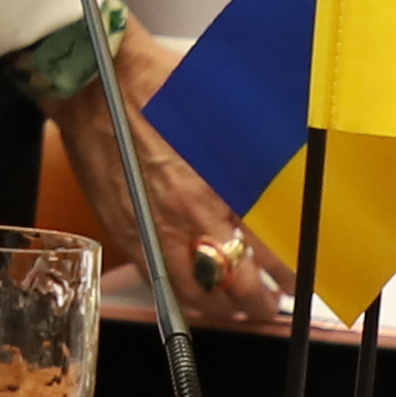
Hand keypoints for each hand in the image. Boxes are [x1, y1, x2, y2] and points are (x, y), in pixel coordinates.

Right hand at [89, 28, 293, 336]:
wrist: (95, 87)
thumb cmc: (155, 91)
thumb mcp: (221, 121)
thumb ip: (249, 157)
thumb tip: (279, 177)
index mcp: (218, 188)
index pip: (268, 250)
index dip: (289, 274)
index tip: (300, 279)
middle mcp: (189, 219)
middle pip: (235, 284)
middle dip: (259, 301)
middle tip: (272, 303)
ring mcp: (154, 232)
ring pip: (197, 294)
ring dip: (222, 308)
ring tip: (237, 308)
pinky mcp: (126, 235)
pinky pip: (159, 283)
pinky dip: (182, 299)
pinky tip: (193, 299)